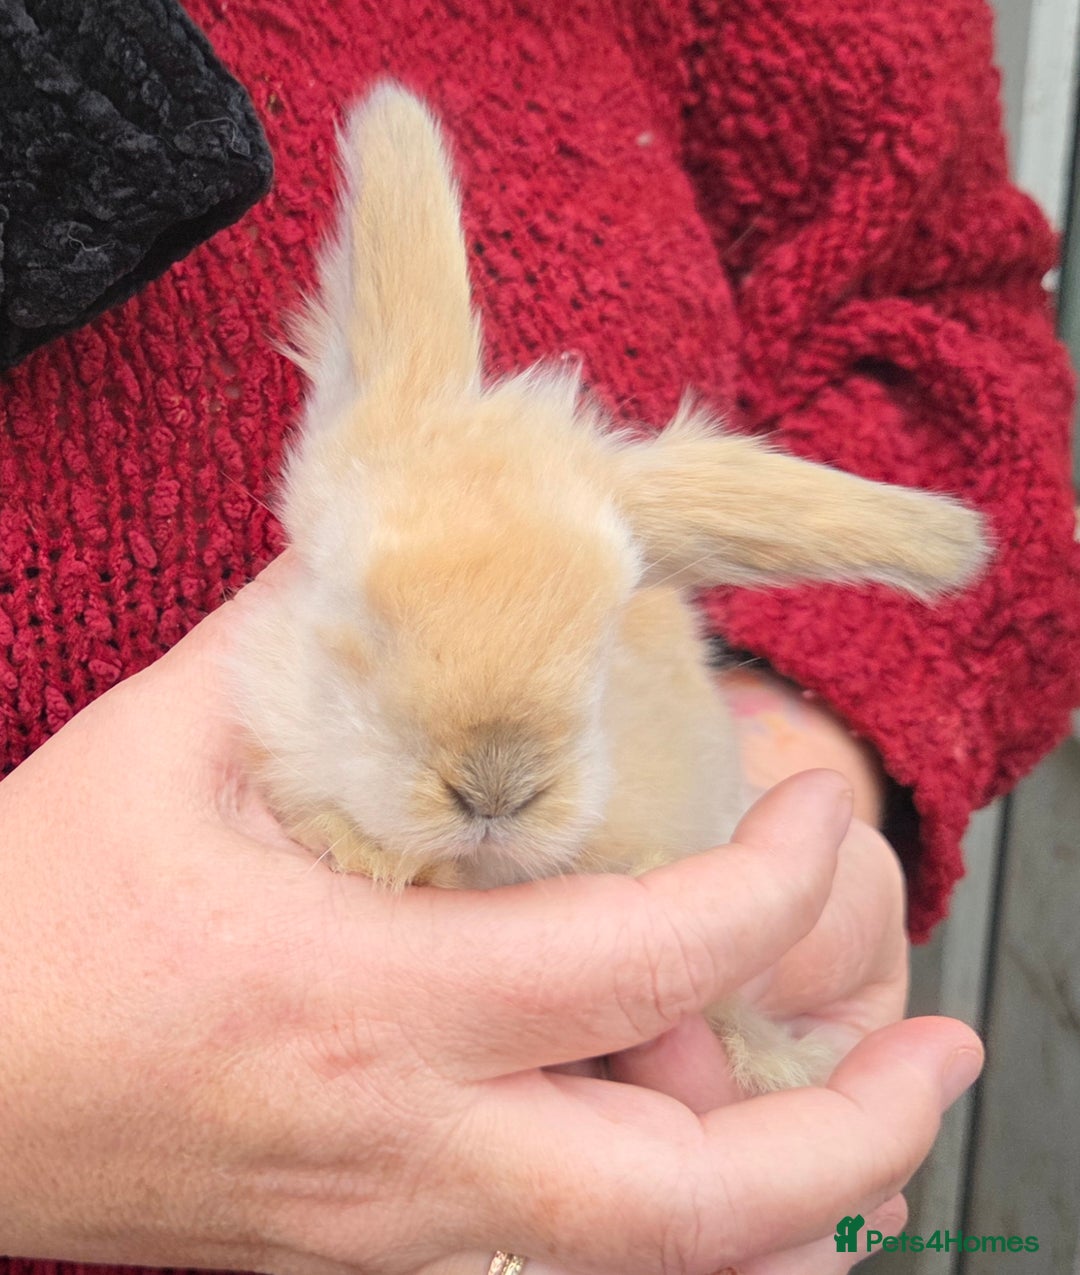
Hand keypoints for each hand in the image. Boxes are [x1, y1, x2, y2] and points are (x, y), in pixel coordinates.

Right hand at [0, 566, 980, 1274]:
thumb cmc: (36, 919)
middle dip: (858, 1136)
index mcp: (366, 997)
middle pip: (697, 1208)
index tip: (810, 813)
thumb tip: (427, 564)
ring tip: (858, 1100)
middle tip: (942, 1049)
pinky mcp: (370, 1251)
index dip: (774, 881)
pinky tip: (690, 1123)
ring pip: (647, 1263)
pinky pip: (564, 1256)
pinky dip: (668, 1208)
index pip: (650, 954)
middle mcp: (406, 1145)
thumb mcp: (171, 742)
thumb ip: (320, 642)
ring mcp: (394, 1225)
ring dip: (783, 1192)